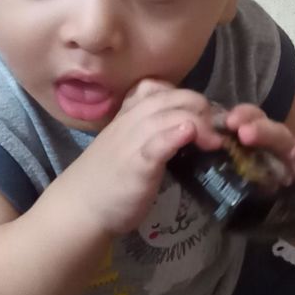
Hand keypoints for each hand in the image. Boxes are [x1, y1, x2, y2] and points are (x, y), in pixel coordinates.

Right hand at [69, 79, 222, 234]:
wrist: (80, 206)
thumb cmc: (108, 179)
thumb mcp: (129, 145)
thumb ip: (152, 133)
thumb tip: (186, 132)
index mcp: (130, 114)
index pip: (159, 87)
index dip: (186, 97)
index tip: (201, 119)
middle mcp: (131, 120)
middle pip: (174, 97)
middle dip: (201, 108)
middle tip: (214, 134)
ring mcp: (133, 140)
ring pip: (169, 113)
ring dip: (198, 122)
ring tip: (213, 142)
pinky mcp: (138, 163)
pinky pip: (158, 140)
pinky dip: (176, 134)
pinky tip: (189, 135)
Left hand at [224, 104, 294, 199]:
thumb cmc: (261, 195)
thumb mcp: (237, 183)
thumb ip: (217, 171)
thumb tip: (176, 159)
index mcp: (260, 144)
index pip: (250, 123)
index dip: (242, 118)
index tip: (229, 121)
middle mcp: (285, 147)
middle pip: (277, 132)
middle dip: (264, 129)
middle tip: (246, 132)